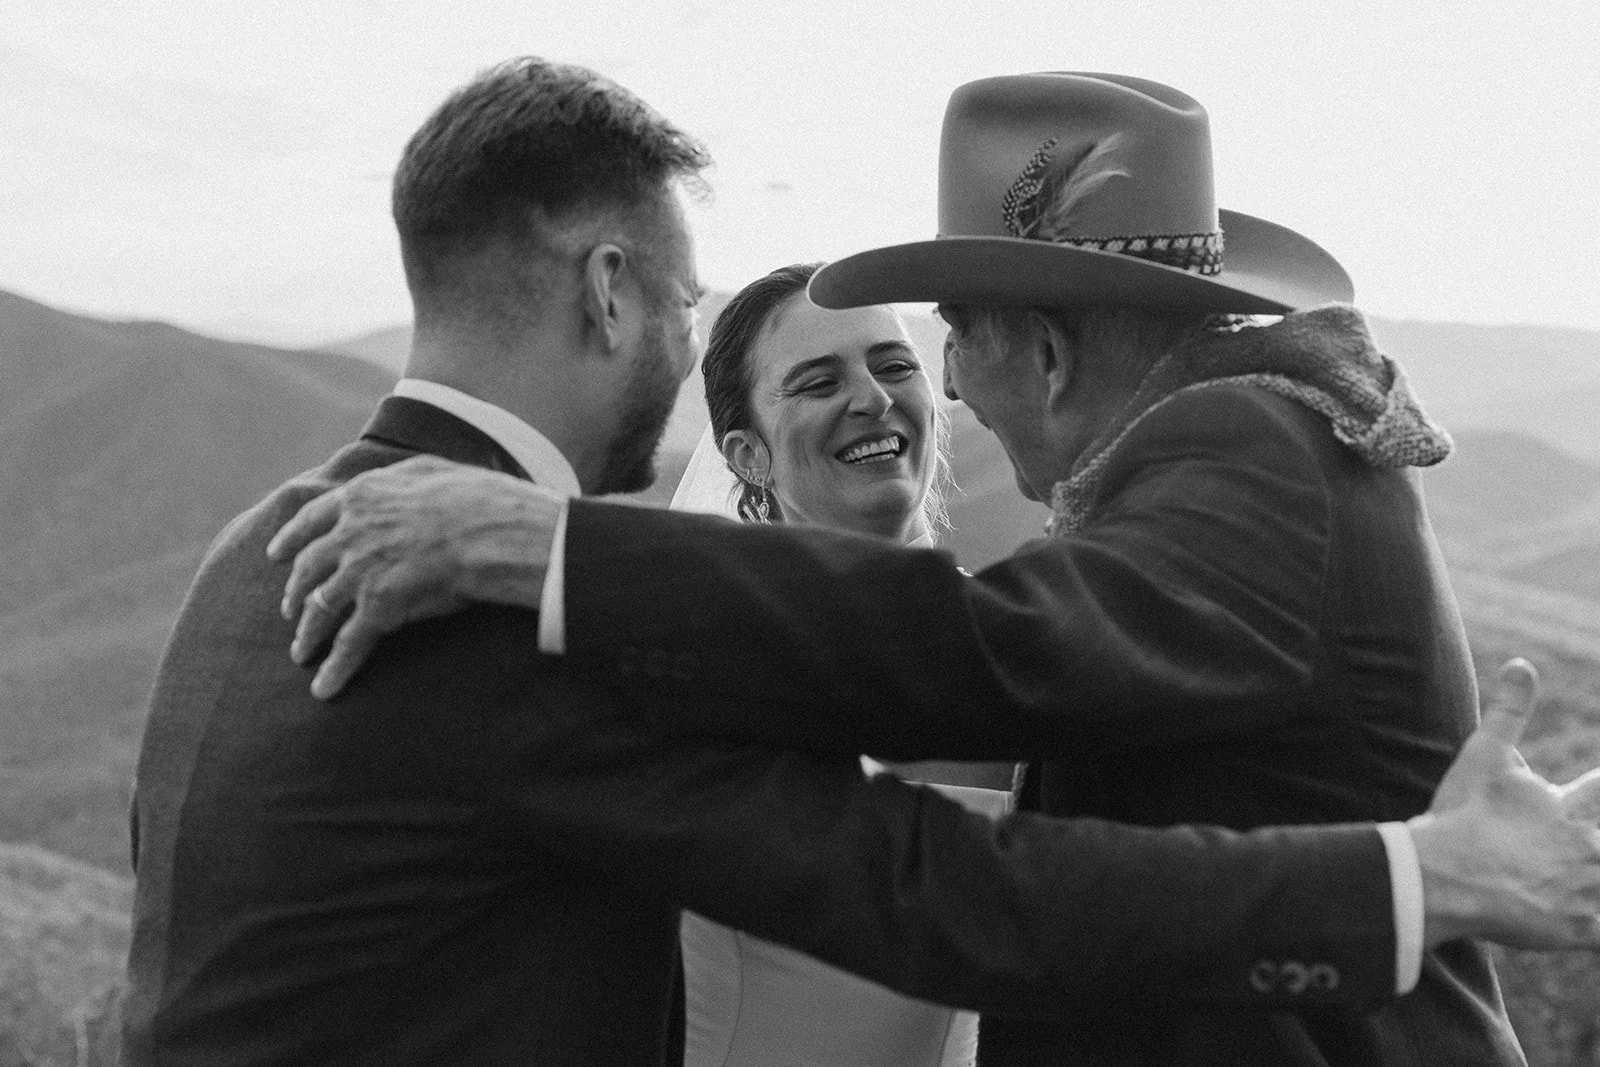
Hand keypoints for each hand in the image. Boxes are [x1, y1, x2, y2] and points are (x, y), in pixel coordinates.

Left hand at [265, 455, 565, 699]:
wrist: (490, 532)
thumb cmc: (476, 498)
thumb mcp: (432, 468)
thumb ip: (403, 474)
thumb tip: (403, 477)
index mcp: (361, 497)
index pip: (312, 519)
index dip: (290, 538)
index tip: (275, 554)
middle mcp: (350, 533)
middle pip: (308, 567)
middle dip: (294, 590)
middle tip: (288, 608)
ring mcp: (359, 571)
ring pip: (320, 608)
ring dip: (307, 634)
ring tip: (300, 652)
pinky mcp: (376, 608)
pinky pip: (349, 644)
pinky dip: (333, 669)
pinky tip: (323, 689)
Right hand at [1410, 659, 1599, 948]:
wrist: (1443, 875)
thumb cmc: (1462, 815)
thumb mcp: (1483, 756)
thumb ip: (1509, 710)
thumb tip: (1522, 663)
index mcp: (1570, 808)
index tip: (1599, 794)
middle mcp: (1588, 847)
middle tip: (1594, 838)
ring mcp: (1585, 891)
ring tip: (1593, 874)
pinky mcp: (1578, 929)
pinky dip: (1598, 925)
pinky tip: (1591, 921)